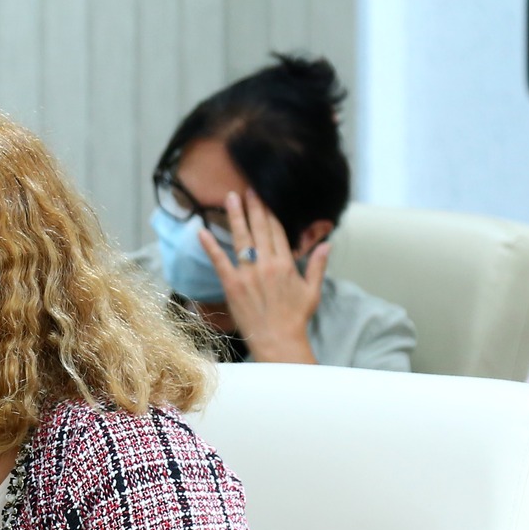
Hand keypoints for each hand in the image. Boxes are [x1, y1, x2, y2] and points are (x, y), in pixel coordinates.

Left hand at [198, 189, 327, 363]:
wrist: (278, 340)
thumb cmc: (295, 318)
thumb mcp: (312, 290)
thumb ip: (317, 265)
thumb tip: (327, 244)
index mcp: (286, 264)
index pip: (276, 231)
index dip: (269, 212)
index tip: (263, 197)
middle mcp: (267, 264)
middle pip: (259, 228)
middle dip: (253, 207)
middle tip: (247, 189)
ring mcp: (248, 273)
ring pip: (241, 238)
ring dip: (235, 216)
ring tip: (230, 198)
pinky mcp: (232, 285)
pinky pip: (219, 261)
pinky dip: (210, 246)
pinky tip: (201, 231)